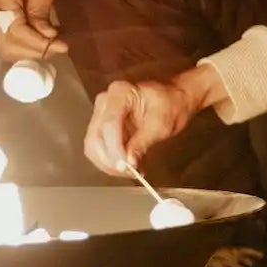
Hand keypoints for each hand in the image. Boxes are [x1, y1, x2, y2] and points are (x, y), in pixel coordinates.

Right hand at [0, 0, 70, 60]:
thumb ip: (42, 11)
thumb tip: (45, 38)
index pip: (16, 31)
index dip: (39, 44)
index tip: (62, 47)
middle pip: (6, 41)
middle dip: (32, 50)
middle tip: (58, 48)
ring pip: (5, 40)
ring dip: (28, 47)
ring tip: (53, 45)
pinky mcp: (0, 7)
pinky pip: (8, 31)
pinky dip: (24, 39)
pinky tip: (43, 38)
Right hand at [83, 64, 227, 175]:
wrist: (173, 101)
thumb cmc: (170, 105)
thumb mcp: (161, 124)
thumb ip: (143, 142)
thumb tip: (129, 161)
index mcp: (120, 93)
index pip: (109, 125)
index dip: (115, 149)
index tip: (125, 166)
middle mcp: (106, 102)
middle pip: (96, 137)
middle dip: (111, 160)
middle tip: (131, 173)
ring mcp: (102, 114)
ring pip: (94, 146)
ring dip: (110, 164)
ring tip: (132, 171)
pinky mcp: (103, 128)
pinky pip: (99, 149)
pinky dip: (112, 162)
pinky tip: (129, 167)